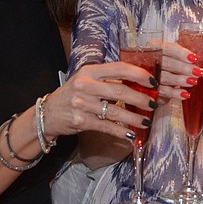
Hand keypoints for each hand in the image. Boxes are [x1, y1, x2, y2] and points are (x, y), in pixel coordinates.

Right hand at [41, 61, 157, 141]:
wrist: (48, 113)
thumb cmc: (73, 94)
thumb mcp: (87, 79)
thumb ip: (108, 79)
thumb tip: (139, 83)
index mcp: (90, 71)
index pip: (119, 68)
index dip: (139, 74)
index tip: (153, 81)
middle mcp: (85, 85)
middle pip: (120, 91)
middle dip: (141, 98)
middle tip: (154, 104)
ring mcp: (82, 104)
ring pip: (115, 111)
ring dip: (134, 118)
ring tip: (146, 121)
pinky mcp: (81, 121)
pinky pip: (106, 127)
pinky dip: (121, 132)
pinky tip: (131, 134)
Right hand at [156, 40, 202, 101]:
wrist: (154, 80)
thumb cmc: (172, 66)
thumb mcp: (184, 60)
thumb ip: (202, 61)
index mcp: (157, 48)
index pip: (168, 48)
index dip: (180, 53)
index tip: (194, 58)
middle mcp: (152, 60)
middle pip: (167, 62)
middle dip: (183, 67)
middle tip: (198, 72)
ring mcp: (150, 75)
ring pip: (164, 77)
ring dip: (179, 80)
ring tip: (193, 82)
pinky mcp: (152, 90)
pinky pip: (163, 91)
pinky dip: (174, 93)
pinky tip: (185, 94)